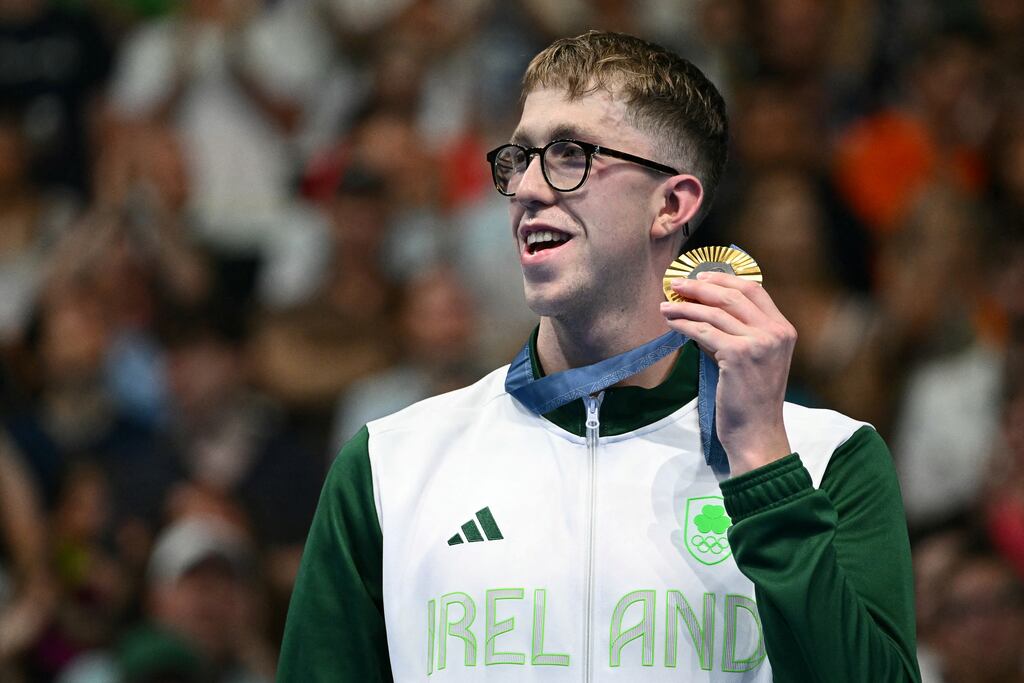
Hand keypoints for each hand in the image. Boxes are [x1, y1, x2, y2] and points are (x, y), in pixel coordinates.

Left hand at [660, 272, 795, 475]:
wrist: (756, 432)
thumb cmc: (750, 399)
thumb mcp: (754, 359)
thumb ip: (738, 333)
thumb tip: (703, 310)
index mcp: (783, 329)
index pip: (754, 290)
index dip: (724, 279)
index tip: (701, 276)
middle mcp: (775, 332)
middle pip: (733, 295)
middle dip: (701, 286)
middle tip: (677, 283)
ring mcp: (759, 343)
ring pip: (715, 313)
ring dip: (686, 306)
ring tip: (666, 305)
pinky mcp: (739, 355)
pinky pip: (704, 331)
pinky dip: (684, 324)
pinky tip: (671, 323)